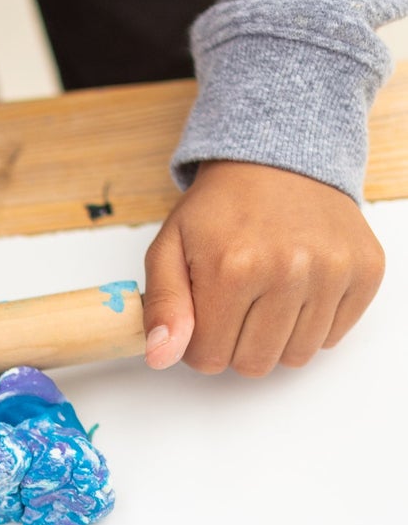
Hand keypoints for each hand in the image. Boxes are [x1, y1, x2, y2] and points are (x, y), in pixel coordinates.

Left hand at [144, 161, 384, 376]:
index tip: (205, 311)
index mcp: (233, 267)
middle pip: (254, 364)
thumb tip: (161, 357)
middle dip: (237, 343)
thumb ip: (162, 306)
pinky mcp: (365, 271)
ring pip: (296, 356)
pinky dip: (312, 324)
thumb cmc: (222, 208)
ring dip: (276, 337)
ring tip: (267, 295)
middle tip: (237, 302)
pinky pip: (332, 337)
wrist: (279, 160)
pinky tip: (298, 290)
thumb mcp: (169, 248)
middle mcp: (289, 270)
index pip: (208, 358)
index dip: (200, 342)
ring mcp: (333, 270)